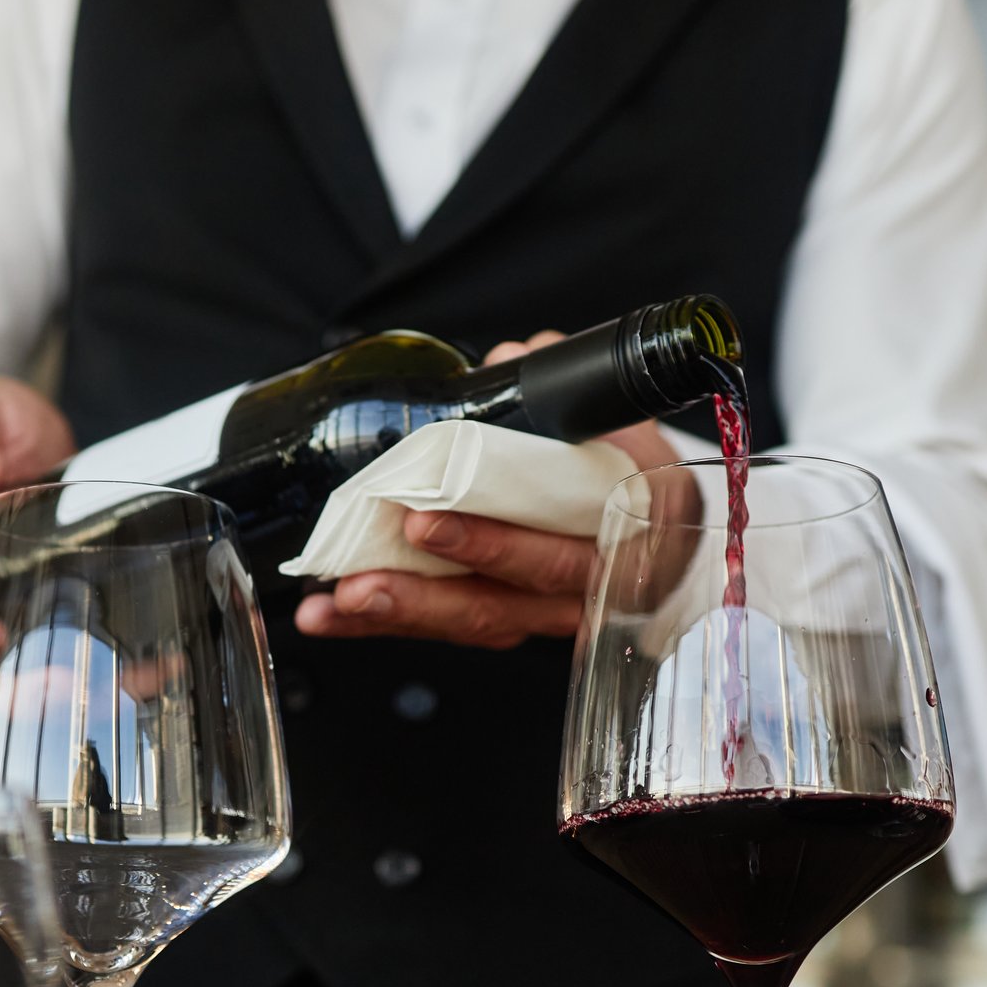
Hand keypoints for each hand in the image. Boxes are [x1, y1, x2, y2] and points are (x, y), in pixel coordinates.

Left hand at [293, 332, 675, 649]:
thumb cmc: (625, 462)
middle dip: (427, 594)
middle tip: (362, 578)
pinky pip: (447, 628)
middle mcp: (589, 591)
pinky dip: (386, 623)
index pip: (559, 553)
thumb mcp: (611, 418)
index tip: (428, 523)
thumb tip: (513, 359)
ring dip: (398, 616)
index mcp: (625, 537)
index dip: (495, 545)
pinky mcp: (504, 619)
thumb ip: (561, 385)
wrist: (656, 515)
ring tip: (334, 605)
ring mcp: (546, 613)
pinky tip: (331, 617)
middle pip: (504, 606)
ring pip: (474, 623)